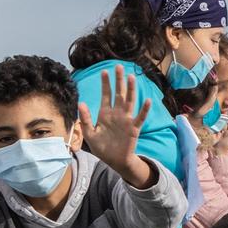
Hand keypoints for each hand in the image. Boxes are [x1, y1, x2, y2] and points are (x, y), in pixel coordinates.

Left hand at [78, 66, 155, 187]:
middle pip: (118, 94)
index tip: (104, 71)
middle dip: (118, 80)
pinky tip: (147, 101)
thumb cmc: (102, 148)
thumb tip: (80, 103)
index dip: (105, 83)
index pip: (105, 95)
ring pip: (129, 101)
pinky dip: (143, 110)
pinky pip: (140, 118)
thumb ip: (85, 119)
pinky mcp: (133, 129)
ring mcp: (126, 120)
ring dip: (130, 90)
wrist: (115, 161)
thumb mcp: (89, 134)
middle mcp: (117, 114)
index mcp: (105, 114)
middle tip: (119, 66)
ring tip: (131, 77)